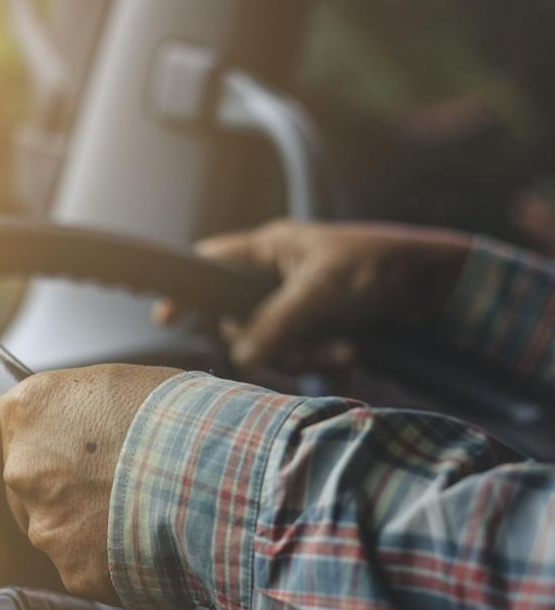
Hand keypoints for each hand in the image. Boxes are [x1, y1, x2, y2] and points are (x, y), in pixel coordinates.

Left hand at [0, 364, 181, 602]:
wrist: (230, 477)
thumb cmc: (187, 420)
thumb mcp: (118, 386)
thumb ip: (71, 413)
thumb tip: (68, 428)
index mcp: (29, 414)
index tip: (14, 459)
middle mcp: (25, 470)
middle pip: (22, 493)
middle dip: (60, 491)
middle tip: (116, 479)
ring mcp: (48, 527)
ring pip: (56, 533)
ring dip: (89, 527)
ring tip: (144, 507)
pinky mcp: (77, 573)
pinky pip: (87, 569)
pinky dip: (113, 561)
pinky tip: (150, 539)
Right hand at [156, 219, 471, 370]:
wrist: (446, 288)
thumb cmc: (380, 266)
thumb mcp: (318, 292)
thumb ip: (272, 324)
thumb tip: (238, 356)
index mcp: (270, 248)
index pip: (210, 264)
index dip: (185, 291)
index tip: (164, 319)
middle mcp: (279, 277)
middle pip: (240, 321)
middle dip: (270, 343)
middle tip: (299, 348)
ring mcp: (301, 305)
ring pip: (274, 346)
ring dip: (306, 356)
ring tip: (344, 349)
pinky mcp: (325, 329)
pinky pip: (304, 356)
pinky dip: (327, 361)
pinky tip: (356, 354)